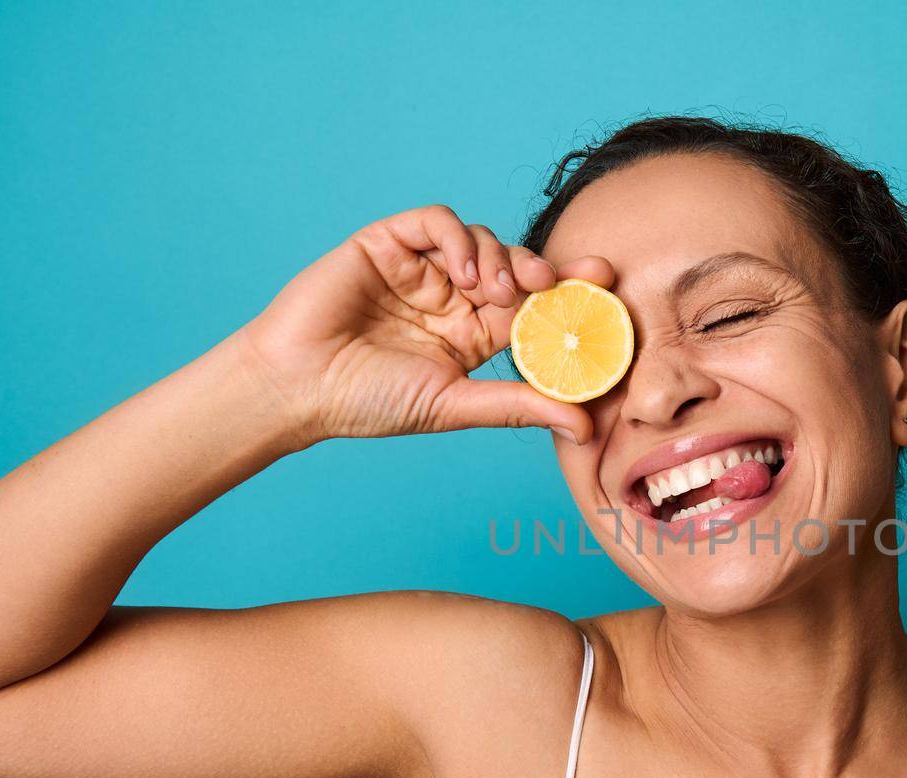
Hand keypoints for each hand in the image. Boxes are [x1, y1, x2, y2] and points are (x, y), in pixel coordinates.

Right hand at [236, 204, 612, 446]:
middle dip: (545, 270)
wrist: (297, 387)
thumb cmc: (368, 402)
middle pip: (515, 268)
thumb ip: (518, 406)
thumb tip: (585, 427)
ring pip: (483, 240)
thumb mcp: (455, 405)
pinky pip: (436, 221)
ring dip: (500, 258)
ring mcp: (421, 268)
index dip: (570, 293)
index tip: (609, 283)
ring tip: (497, 292)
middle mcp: (452, 297)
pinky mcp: (388, 243)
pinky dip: (459, 237)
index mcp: (472, 336)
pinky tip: (463, 271)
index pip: (532, 308)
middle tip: (562, 281)